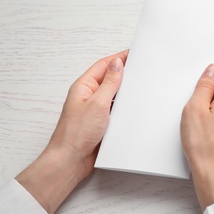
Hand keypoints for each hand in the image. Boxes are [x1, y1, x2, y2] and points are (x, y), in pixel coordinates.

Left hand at [16, 50, 127, 213]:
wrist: (72, 160)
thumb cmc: (77, 133)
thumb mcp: (98, 103)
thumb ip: (109, 82)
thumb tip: (117, 63)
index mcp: (84, 86)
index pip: (104, 65)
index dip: (119, 58)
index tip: (134, 53)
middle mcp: (89, 96)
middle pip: (109, 78)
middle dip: (124, 73)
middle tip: (141, 69)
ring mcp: (96, 109)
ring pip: (114, 94)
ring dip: (125, 91)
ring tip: (140, 86)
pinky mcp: (102, 122)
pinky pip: (115, 109)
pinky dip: (124, 106)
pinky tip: (134, 107)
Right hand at [181, 64, 213, 210]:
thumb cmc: (204, 145)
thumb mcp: (195, 108)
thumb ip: (205, 85)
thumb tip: (212, 70)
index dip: (213, 71)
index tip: (201, 80)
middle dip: (210, 92)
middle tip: (195, 105)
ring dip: (212, 107)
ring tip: (198, 122)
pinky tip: (204, 132)